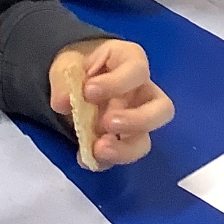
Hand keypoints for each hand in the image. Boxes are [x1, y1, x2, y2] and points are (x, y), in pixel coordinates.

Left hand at [50, 39, 173, 168]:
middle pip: (162, 109)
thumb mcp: (68, 64)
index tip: (88, 91)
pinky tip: (86, 158)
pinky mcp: (124, 142)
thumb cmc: (79, 66)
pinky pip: (121, 156)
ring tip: (98, 149)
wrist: (72, 82)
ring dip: (124, 148)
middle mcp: (144, 93)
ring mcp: (138, 121)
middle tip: (107, 123)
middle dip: (137, 120)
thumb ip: (64, 79)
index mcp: (132, 62)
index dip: (116, 82)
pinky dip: (104, 161)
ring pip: (146, 140)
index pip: (137, 70)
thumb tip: (62, 102)